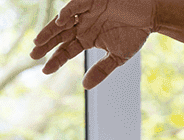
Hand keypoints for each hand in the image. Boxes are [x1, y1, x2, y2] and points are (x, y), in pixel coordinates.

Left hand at [30, 0, 155, 89]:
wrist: (151, 14)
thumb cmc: (135, 33)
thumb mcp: (117, 56)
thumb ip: (101, 70)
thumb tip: (85, 87)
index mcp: (87, 38)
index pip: (66, 51)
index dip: (56, 60)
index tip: (45, 70)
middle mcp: (83, 25)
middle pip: (59, 37)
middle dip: (46, 45)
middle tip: (32, 55)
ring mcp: (86, 12)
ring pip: (63, 22)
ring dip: (50, 31)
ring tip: (38, 41)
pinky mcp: (93, 0)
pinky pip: (76, 5)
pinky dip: (67, 12)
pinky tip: (60, 22)